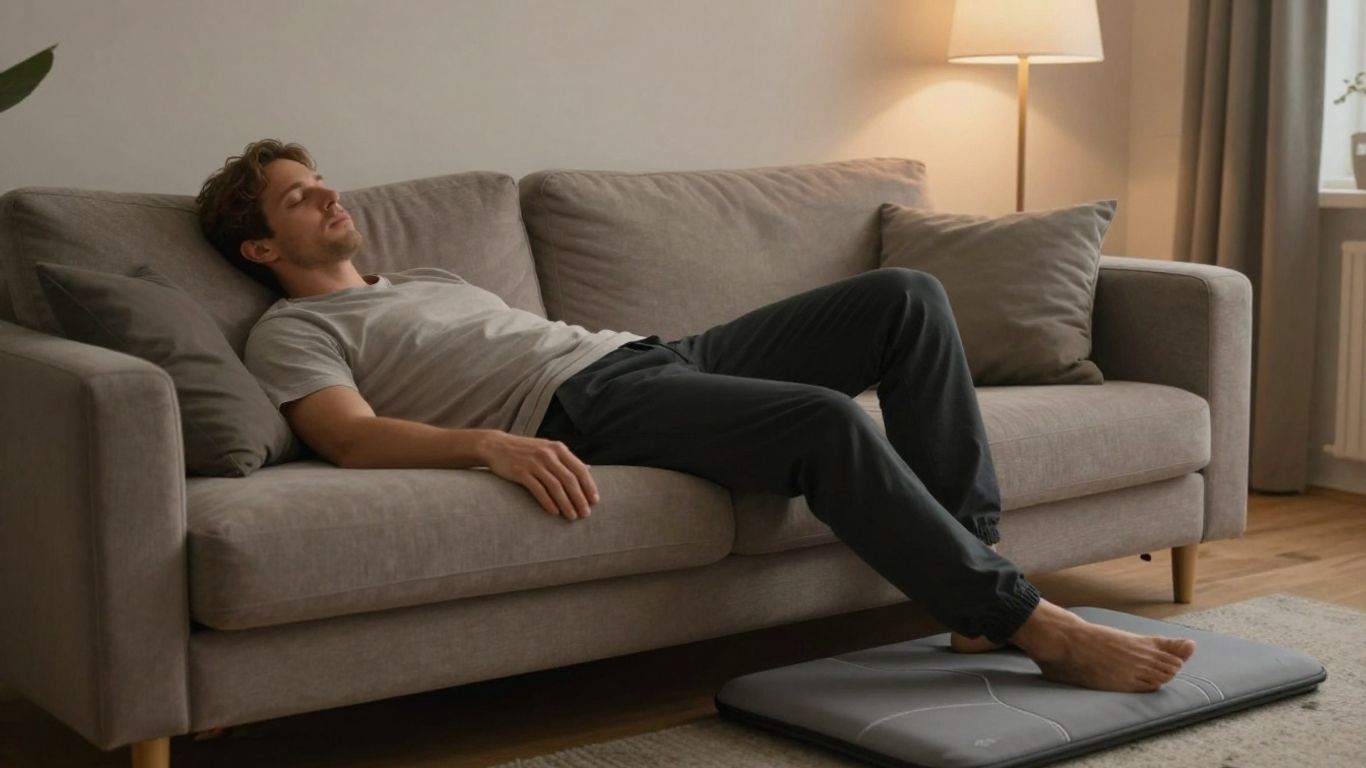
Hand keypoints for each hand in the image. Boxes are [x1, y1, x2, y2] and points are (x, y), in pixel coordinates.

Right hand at [478, 432, 599, 520]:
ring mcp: (534, 463)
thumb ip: (567, 459)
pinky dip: (548, 502)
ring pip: (556, 486)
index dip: (589, 486)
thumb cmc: (526, 450)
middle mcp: (548, 454)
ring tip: (572, 517)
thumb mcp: (548, 449)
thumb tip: (588, 469)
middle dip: (580, 499)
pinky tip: (554, 512)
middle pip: (570, 480)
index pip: (579, 469)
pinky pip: (538, 490)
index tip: (595, 501)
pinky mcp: (521, 472)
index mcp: (558, 449)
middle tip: (585, 514)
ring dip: (566, 504)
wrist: (496, 446)